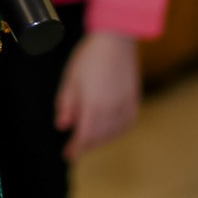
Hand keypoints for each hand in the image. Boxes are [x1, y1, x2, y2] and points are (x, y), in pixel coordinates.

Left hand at [55, 29, 142, 157]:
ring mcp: (125, 106)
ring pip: (114, 132)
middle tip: (76, 149)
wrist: (116, 41)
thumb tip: (63, 126)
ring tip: (90, 141)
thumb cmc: (89, 58)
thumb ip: (66, 104)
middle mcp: (112, 110)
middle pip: (99, 137)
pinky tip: (111, 131)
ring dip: (101, 140)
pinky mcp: (134, 100)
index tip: (68, 155)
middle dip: (87, 145)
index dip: (76, 148)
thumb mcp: (70, 79)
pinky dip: (118, 131)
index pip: (85, 136)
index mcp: (94, 106)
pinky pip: (127, 124)